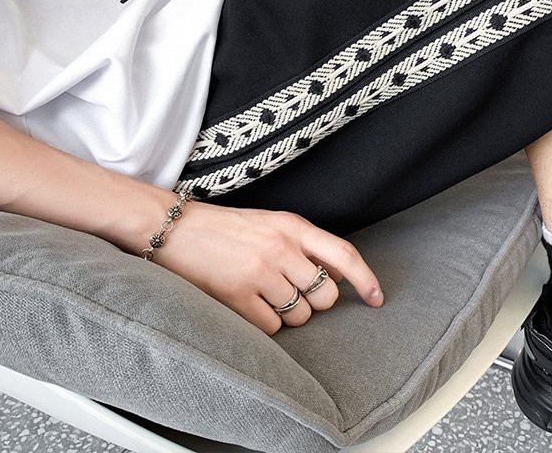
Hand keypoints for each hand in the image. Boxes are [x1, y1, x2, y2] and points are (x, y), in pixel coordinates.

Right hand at [154, 202, 383, 334]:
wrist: (174, 228)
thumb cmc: (226, 228)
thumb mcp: (271, 223)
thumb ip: (304, 245)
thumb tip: (336, 277)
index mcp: (293, 225)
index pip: (343, 255)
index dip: (366, 279)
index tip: (377, 299)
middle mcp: (281, 248)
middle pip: (326, 297)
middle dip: (315, 303)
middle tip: (292, 292)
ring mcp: (259, 273)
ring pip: (300, 316)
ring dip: (288, 314)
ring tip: (264, 294)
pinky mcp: (237, 296)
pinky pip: (272, 328)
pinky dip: (265, 324)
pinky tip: (248, 304)